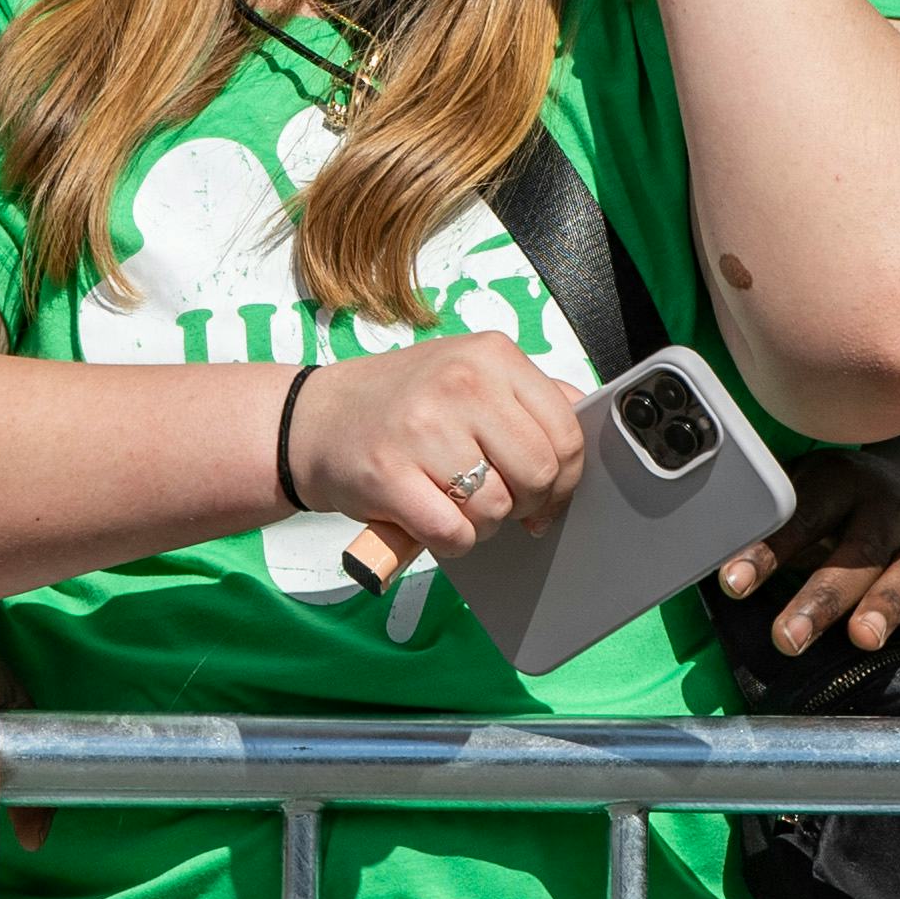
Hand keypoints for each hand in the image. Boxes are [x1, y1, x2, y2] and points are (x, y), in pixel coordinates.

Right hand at [291, 333, 589, 574]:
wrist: (315, 418)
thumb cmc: (402, 403)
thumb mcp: (468, 374)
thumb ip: (527, 397)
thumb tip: (584, 428)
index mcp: (491, 356)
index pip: (566, 431)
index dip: (566, 477)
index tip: (549, 493)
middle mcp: (460, 384)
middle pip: (538, 473)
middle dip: (527, 503)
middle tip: (501, 501)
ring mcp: (423, 428)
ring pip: (497, 509)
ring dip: (484, 524)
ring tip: (456, 503)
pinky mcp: (389, 475)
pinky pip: (455, 534)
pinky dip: (452, 542)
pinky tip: (432, 520)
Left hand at [711, 431, 899, 659]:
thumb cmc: (842, 506)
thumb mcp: (806, 500)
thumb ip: (767, 528)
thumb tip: (687, 549)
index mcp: (837, 484)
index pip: (797, 518)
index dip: (764, 551)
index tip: (730, 584)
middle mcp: (882, 510)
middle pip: (850, 555)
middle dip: (818, 599)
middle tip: (786, 638)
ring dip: (884, 607)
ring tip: (862, 637)